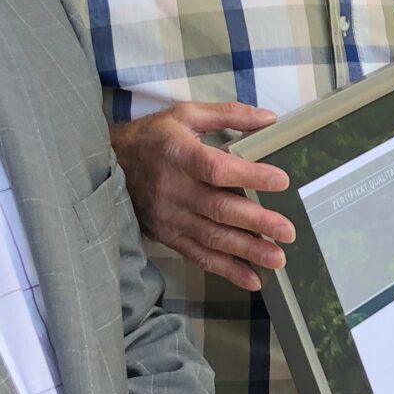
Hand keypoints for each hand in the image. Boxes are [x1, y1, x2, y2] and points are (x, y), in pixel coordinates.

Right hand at [111, 102, 290, 291]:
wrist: (105, 165)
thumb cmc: (152, 137)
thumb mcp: (185, 115)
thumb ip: (228, 115)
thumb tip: (270, 117)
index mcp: (180, 155)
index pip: (218, 169)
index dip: (249, 176)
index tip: (281, 181)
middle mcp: (175, 190)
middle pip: (220, 209)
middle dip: (257, 222)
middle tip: (288, 232)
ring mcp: (170, 217)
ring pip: (212, 237)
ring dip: (247, 250)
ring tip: (278, 259)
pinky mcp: (168, 236)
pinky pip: (199, 256)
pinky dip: (226, 270)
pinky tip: (252, 278)